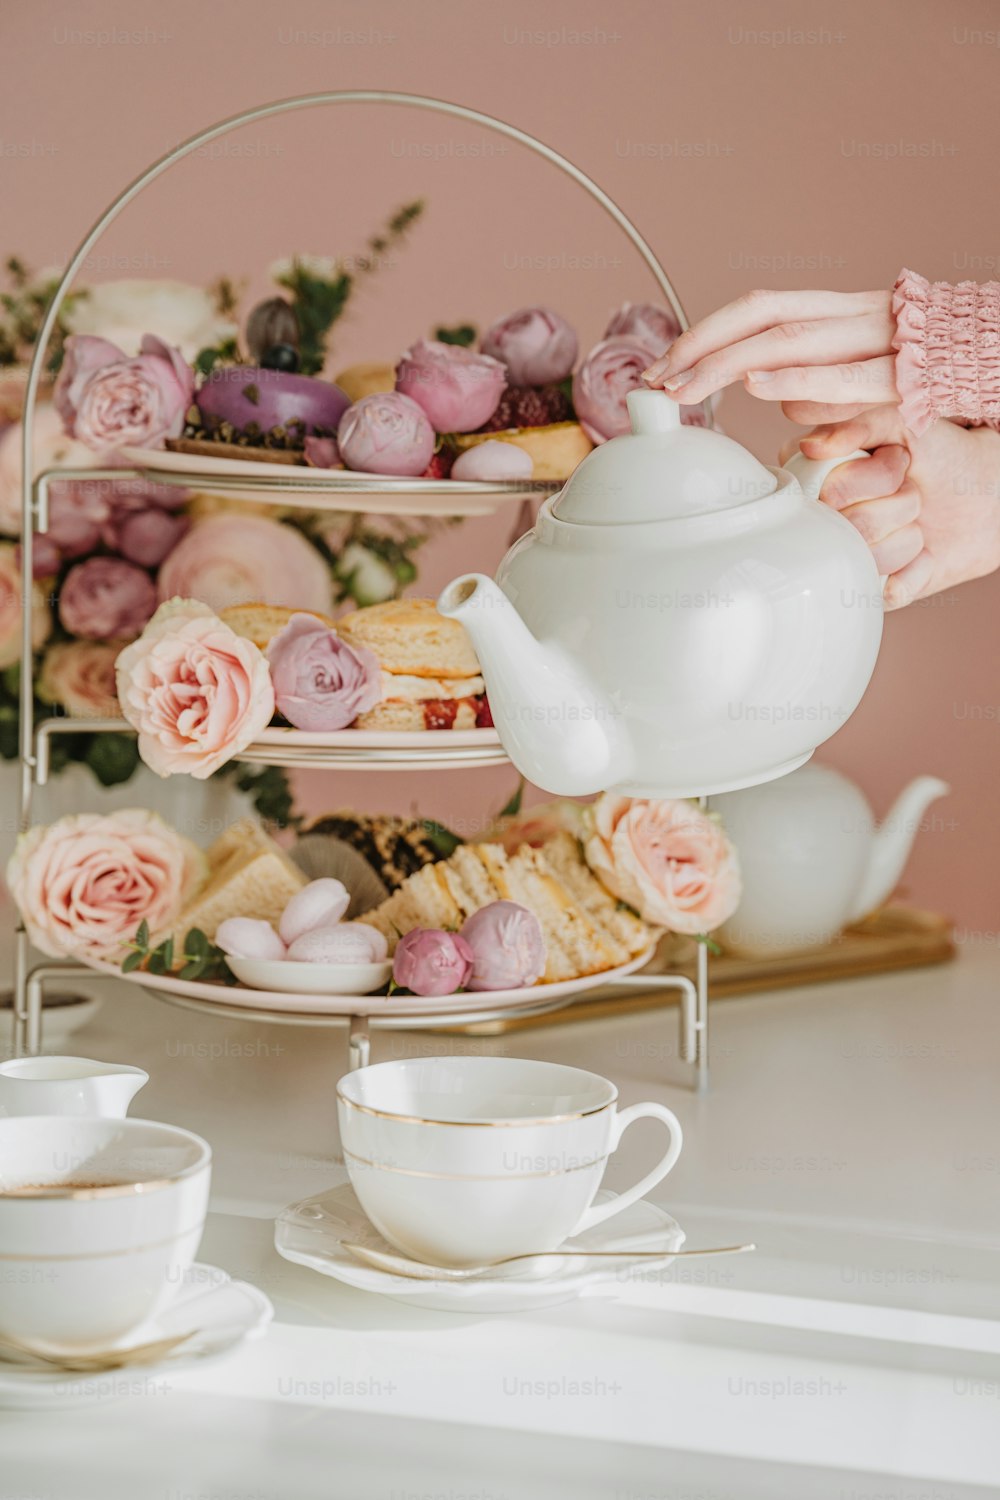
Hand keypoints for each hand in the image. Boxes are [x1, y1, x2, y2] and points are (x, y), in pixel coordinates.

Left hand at [642, 288, 896, 407]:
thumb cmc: (939, 374)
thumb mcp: (868, 374)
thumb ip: (822, 384)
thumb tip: (776, 404)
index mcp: (842, 312)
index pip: (760, 310)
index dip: (707, 333)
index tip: (665, 367)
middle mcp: (854, 315)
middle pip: (760, 318)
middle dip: (700, 349)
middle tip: (655, 383)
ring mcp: (881, 340)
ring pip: (791, 339)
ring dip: (727, 364)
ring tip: (684, 387)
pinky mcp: (909, 375)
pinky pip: (846, 373)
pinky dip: (798, 376)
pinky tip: (756, 384)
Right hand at [781, 402, 999, 607]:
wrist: (985, 495)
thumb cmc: (942, 455)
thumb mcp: (904, 423)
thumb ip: (858, 424)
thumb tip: (813, 448)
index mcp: (815, 477)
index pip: (832, 492)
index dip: (878, 477)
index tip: (901, 460)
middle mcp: (821, 521)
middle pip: (854, 527)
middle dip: (900, 504)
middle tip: (912, 491)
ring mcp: (843, 559)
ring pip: (870, 560)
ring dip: (910, 537)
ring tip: (916, 519)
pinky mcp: (870, 593)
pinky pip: (887, 593)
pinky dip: (916, 571)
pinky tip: (921, 554)